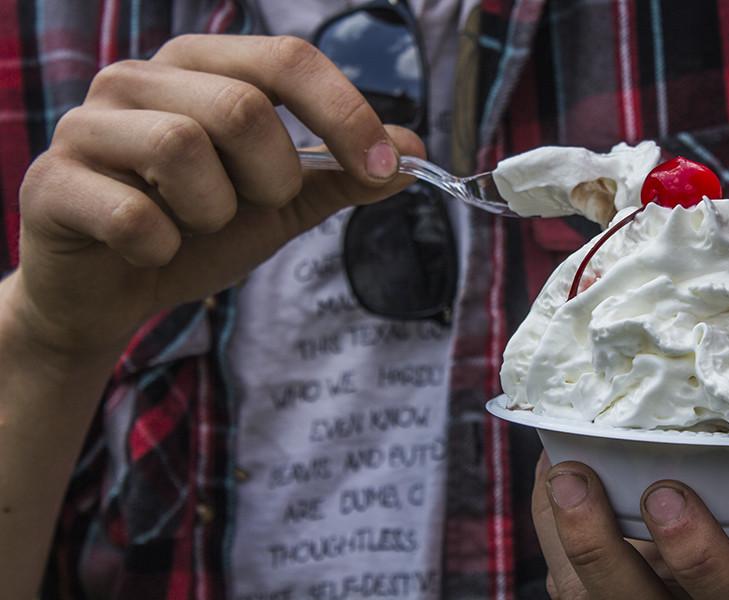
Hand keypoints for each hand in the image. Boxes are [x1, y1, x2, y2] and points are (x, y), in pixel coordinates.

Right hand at [11, 34, 423, 355]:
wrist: (113, 289)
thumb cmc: (196, 230)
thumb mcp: (281, 201)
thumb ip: (341, 174)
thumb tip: (413, 150)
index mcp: (202, 66)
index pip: (288, 59)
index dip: (346, 113)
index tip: (386, 168)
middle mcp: (140, 78)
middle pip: (241, 105)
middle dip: (270, 178)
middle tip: (254, 206)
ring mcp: (87, 124)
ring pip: (182, 148)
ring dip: (213, 212)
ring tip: (194, 224)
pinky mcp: (51, 181)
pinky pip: (132, 214)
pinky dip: (163, 247)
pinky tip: (152, 249)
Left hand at [532, 440, 728, 598]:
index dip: (699, 559)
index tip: (667, 494)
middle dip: (598, 550)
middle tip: (576, 478)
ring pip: (588, 599)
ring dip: (561, 536)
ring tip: (557, 471)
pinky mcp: (608, 595)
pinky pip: (564, 578)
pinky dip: (549, 524)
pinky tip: (553, 473)